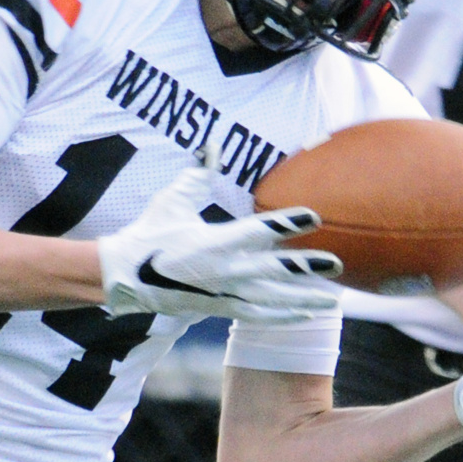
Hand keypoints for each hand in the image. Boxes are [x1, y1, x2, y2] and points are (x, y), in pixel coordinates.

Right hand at [98, 153, 341, 320]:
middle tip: (337, 263)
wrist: (126, 277)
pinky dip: (284, 316)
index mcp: (213, 242)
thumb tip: (212, 145)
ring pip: (273, 299)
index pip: (258, 230)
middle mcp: (224, 271)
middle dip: (307, 267)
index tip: (314, 217)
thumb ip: (199, 174)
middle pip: (274, 270)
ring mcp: (224, 294)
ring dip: (305, 299)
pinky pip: (259, 315)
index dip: (287, 223)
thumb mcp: (173, 199)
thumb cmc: (151, 233)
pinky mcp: (221, 308)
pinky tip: (306, 315)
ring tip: (335, 300)